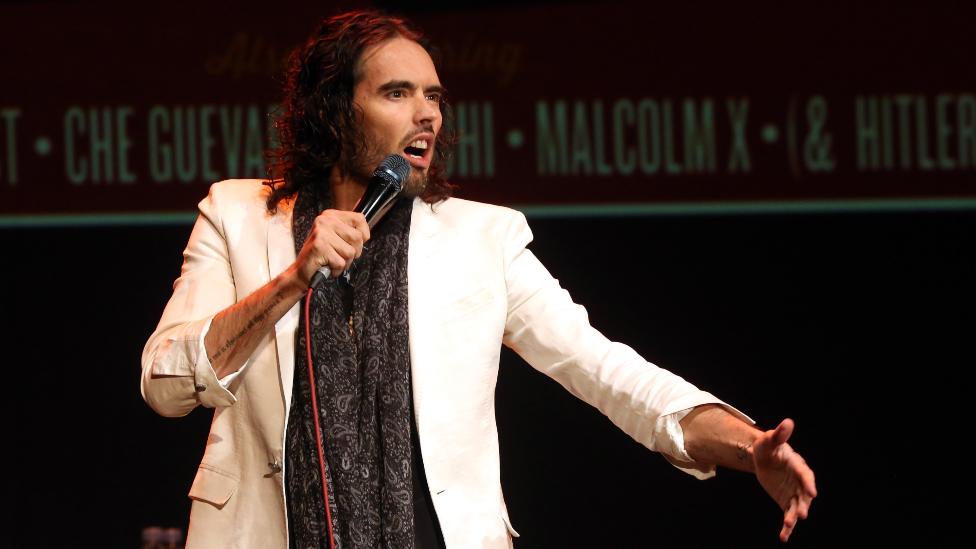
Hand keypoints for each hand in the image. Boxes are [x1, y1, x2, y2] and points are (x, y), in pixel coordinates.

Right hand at [294, 209, 369, 283]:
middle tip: (341, 255)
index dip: (364, 233)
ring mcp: (321, 233)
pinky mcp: (319, 247)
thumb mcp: (336, 237)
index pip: (359, 218)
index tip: (358, 242)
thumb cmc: (321, 255)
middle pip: (358, 237)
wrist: (301, 271)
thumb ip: (349, 232)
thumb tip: (366, 234)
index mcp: (330, 215)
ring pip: (351, 252)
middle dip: (355, 252)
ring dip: (345, 262)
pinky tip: (327, 266)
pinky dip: (337, 269)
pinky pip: (341, 262)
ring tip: (332, 260)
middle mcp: (325, 221)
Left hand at [752, 418, 816, 541]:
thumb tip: (788, 422)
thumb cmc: (768, 447)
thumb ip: (779, 435)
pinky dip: (787, 527)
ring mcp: (794, 493)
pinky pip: (788, 515)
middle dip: (804, 504)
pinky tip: (783, 537)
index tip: (812, 492)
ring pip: (797, 507)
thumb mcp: (769, 440)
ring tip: (788, 524)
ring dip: (794, 516)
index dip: (808, 483)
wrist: (763, 458)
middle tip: (803, 514)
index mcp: (797, 465)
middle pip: (804, 495)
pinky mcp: (787, 502)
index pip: (805, 474)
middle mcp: (800, 481)